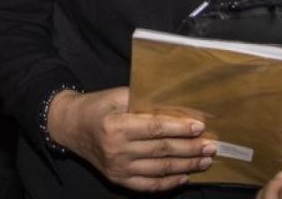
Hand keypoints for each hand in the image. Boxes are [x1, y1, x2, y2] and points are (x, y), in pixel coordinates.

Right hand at [48, 87, 214, 192]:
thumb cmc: (97, 107)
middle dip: (190, 149)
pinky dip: (168, 183)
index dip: (180, 128)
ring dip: (186, 166)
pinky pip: (148, 186)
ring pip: (160, 169)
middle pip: (162, 150)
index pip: (155, 128)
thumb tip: (177, 106)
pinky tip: (184, 176)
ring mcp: (118, 168)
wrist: (70, 127)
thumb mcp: (117, 96)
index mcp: (117, 126)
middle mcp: (118, 150)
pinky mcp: (118, 180)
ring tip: (205, 161)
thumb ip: (144, 100)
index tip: (200, 126)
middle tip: (211, 146)